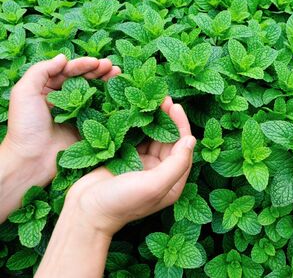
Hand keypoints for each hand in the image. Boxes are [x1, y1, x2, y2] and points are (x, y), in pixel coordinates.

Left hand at [1, 54, 119, 186]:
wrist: (32, 159)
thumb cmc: (25, 125)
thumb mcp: (24, 92)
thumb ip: (41, 70)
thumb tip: (63, 57)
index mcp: (47, 88)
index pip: (68, 71)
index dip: (83, 64)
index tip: (97, 62)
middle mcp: (63, 98)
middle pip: (83, 80)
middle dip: (98, 71)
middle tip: (112, 66)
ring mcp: (75, 112)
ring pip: (93, 92)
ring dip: (105, 82)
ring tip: (118, 74)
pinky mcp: (85, 125)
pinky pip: (99, 110)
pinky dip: (108, 101)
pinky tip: (117, 93)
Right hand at [65, 97, 195, 236]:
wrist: (85, 210)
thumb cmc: (121, 202)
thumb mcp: (154, 186)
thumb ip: (176, 164)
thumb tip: (191, 140)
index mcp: (172, 183)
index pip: (184, 149)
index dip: (182, 127)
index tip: (175, 107)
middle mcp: (161, 173)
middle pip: (170, 141)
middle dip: (169, 120)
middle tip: (163, 98)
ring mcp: (144, 166)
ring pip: (154, 138)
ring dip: (155, 120)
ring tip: (153, 101)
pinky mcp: (128, 159)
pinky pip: (139, 139)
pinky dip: (140, 126)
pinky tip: (138, 111)